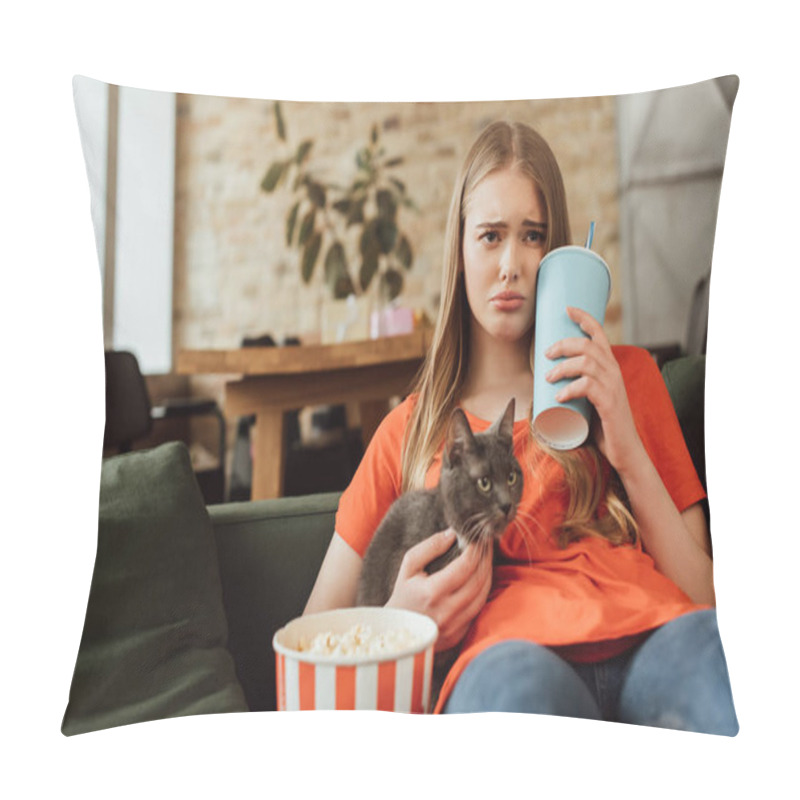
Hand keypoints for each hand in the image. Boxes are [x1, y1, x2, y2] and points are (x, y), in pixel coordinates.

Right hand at [385, 528, 492, 651]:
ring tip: (485, 558)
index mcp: (432, 592)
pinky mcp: (460, 634)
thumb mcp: (409, 566)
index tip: (478, 537)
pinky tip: (480, 578)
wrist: (396, 630)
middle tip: (486, 544)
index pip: (465, 566)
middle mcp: (446, 611)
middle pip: (479, 580)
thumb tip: (453, 533)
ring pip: (483, 594)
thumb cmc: (403, 594)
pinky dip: (483, 591)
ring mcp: (455, 625)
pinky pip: (479, 608)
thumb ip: (430, 547)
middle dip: (485, 558)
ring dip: (488, 574)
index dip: (475, 549)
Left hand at [544, 306, 644, 474]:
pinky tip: (559, 396)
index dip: (584, 318)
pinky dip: (570, 389)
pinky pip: (589, 387)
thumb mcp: (590, 398)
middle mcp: (614, 372)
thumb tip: (546, 381)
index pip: (599, 334)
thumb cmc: (603, 425)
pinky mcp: (609, 404)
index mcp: (610, 367)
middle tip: (546, 355)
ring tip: (548, 377)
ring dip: (563, 367)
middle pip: (588, 345)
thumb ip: (578, 386)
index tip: (567, 309)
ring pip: (587, 363)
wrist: (624, 451)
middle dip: (564, 345)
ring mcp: (613, 388)